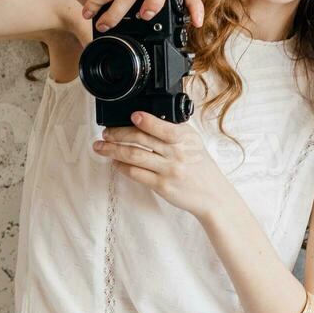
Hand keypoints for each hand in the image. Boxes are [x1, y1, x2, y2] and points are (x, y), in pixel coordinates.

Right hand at [55, 0, 203, 37]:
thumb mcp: (121, 12)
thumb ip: (134, 24)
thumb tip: (142, 59)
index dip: (193, 3)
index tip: (197, 23)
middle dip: (157, 0)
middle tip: (145, 18)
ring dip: (114, 16)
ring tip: (103, 26)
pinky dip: (96, 6)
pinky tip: (89, 10)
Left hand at [92, 109, 230, 219]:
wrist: (212, 196)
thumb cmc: (201, 168)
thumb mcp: (194, 143)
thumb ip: (174, 132)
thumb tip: (147, 120)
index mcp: (186, 138)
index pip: (162, 127)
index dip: (145, 121)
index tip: (131, 116)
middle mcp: (177, 153)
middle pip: (141, 139)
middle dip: (118, 134)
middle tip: (106, 133)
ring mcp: (168, 169)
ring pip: (134, 156)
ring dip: (113, 150)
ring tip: (100, 147)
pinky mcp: (161, 185)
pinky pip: (136, 173)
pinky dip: (122, 167)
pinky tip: (115, 163)